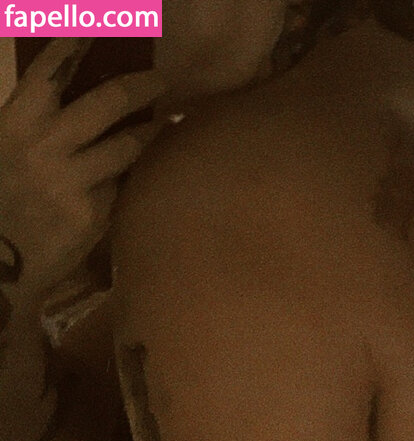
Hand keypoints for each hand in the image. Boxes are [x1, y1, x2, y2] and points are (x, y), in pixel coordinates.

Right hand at [0, 38, 164, 297]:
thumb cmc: (2, 201)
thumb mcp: (5, 149)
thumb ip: (34, 123)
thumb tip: (71, 96)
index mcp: (15, 124)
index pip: (52, 71)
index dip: (77, 41)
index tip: (101, 22)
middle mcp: (46, 147)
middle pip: (107, 103)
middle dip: (141, 86)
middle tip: (163, 79)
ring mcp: (72, 182)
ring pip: (126, 146)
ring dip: (151, 132)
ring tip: (167, 124)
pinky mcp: (92, 215)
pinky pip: (122, 185)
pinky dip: (134, 175)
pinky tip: (150, 172)